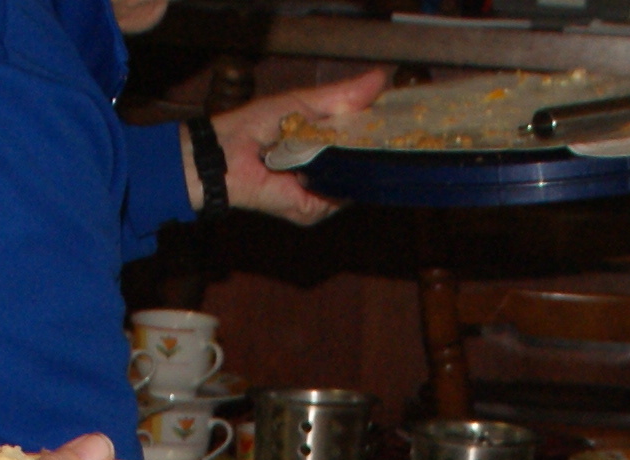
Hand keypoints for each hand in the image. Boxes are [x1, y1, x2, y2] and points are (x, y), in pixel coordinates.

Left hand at [211, 68, 385, 225]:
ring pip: (354, 183)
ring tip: (368, 146)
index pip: (361, 140)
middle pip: (363, 166)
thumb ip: (342, 96)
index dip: (381, 129)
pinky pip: (337, 198)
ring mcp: (320, 194)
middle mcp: (326, 172)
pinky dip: (338, 182)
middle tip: (400, 133)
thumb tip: (381, 79)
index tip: (405, 116)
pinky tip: (335, 164)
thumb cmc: (256, 125)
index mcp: (324, 144)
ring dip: (359, 165)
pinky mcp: (312, 210)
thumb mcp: (305, 103)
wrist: (224, 156)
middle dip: (378, 150)